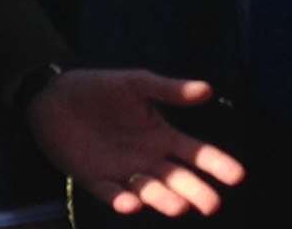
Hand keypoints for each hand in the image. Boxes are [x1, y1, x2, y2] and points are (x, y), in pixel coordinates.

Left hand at [28, 69, 244, 217]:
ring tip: (179, 207)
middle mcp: (147, 158)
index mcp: (162, 135)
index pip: (196, 153)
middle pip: (177, 179)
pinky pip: (110, 193)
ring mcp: (121, 171)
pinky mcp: (93, 178)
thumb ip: (170, 90)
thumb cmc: (101, 88)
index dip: (216, 164)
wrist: (54, 96)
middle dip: (195, 192)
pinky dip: (121, 199)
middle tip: (212, 205)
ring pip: (148, 190)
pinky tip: (131, 203)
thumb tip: (208, 90)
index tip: (238, 176)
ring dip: (162, 199)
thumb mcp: (137, 84)